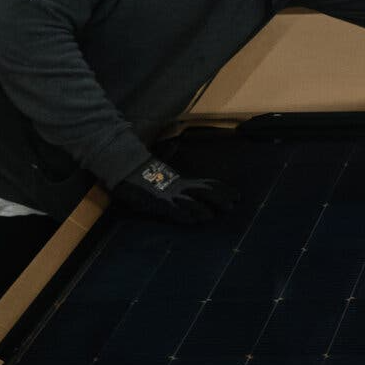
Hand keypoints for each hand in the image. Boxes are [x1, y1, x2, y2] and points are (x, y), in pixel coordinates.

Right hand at [109, 159, 239, 224]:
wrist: (127, 172)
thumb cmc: (146, 175)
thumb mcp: (164, 172)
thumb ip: (174, 163)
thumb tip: (177, 145)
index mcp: (183, 182)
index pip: (208, 184)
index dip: (223, 189)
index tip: (238, 196)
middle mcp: (180, 187)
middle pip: (204, 190)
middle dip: (219, 197)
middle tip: (233, 205)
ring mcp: (169, 195)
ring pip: (189, 201)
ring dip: (202, 208)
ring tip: (212, 216)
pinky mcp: (157, 203)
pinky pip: (172, 209)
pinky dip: (183, 214)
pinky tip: (193, 219)